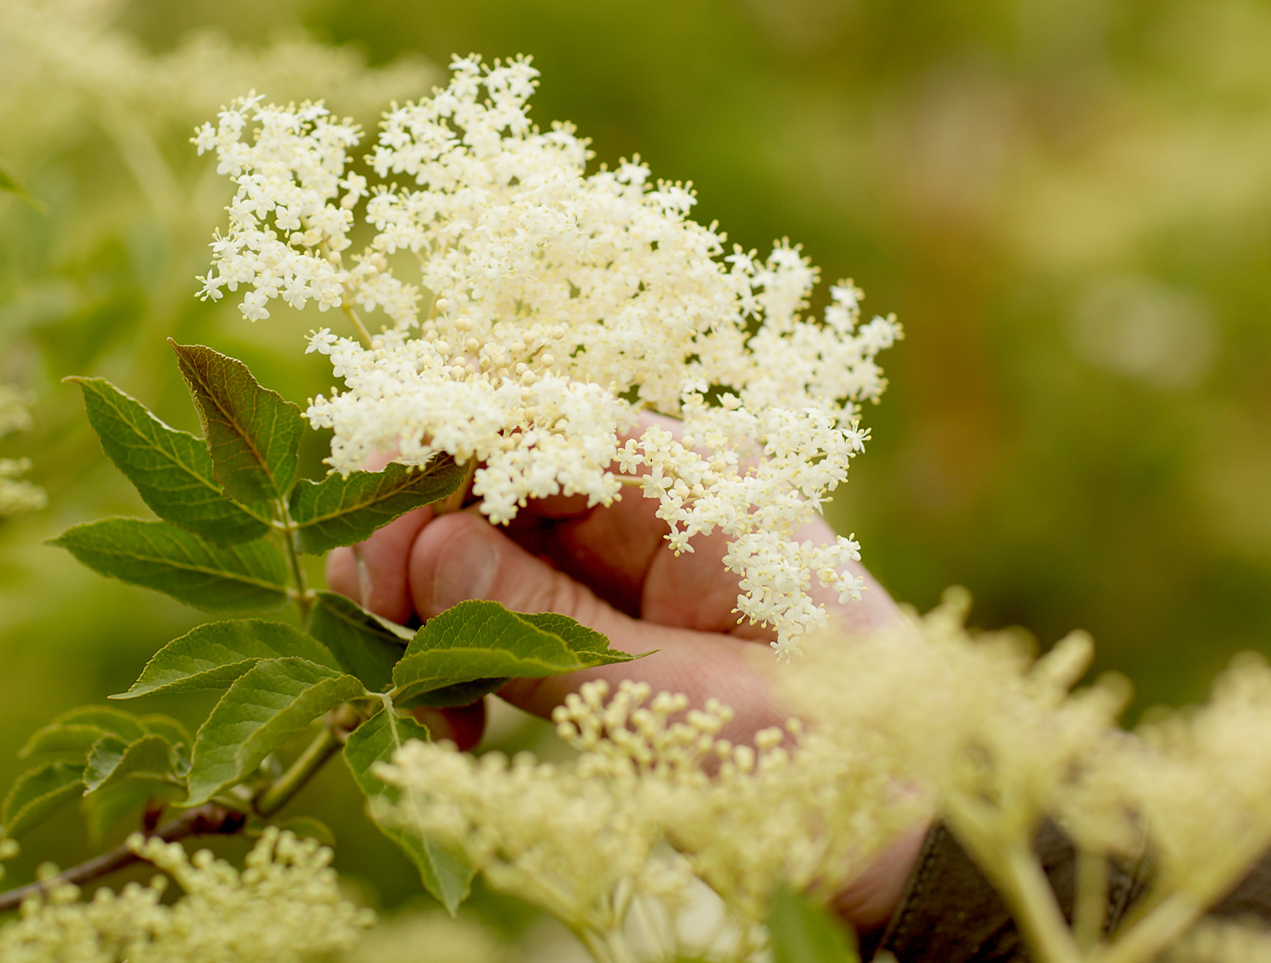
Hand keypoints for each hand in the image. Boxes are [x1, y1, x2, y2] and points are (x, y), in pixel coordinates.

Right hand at [325, 441, 926, 928]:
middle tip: (354, 626)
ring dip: (428, 615)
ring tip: (405, 704)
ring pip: (491, 556)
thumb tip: (423, 549)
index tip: (361, 532)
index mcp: (694, 487)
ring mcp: (633, 571)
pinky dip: (466, 662)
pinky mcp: (617, 633)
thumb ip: (543, 628)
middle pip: (498, 485)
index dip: (431, 458)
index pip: (537, 425)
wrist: (916, 846)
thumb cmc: (830, 763)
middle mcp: (656, 508)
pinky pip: (514, 622)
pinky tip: (448, 725)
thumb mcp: (677, 704)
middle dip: (412, 544)